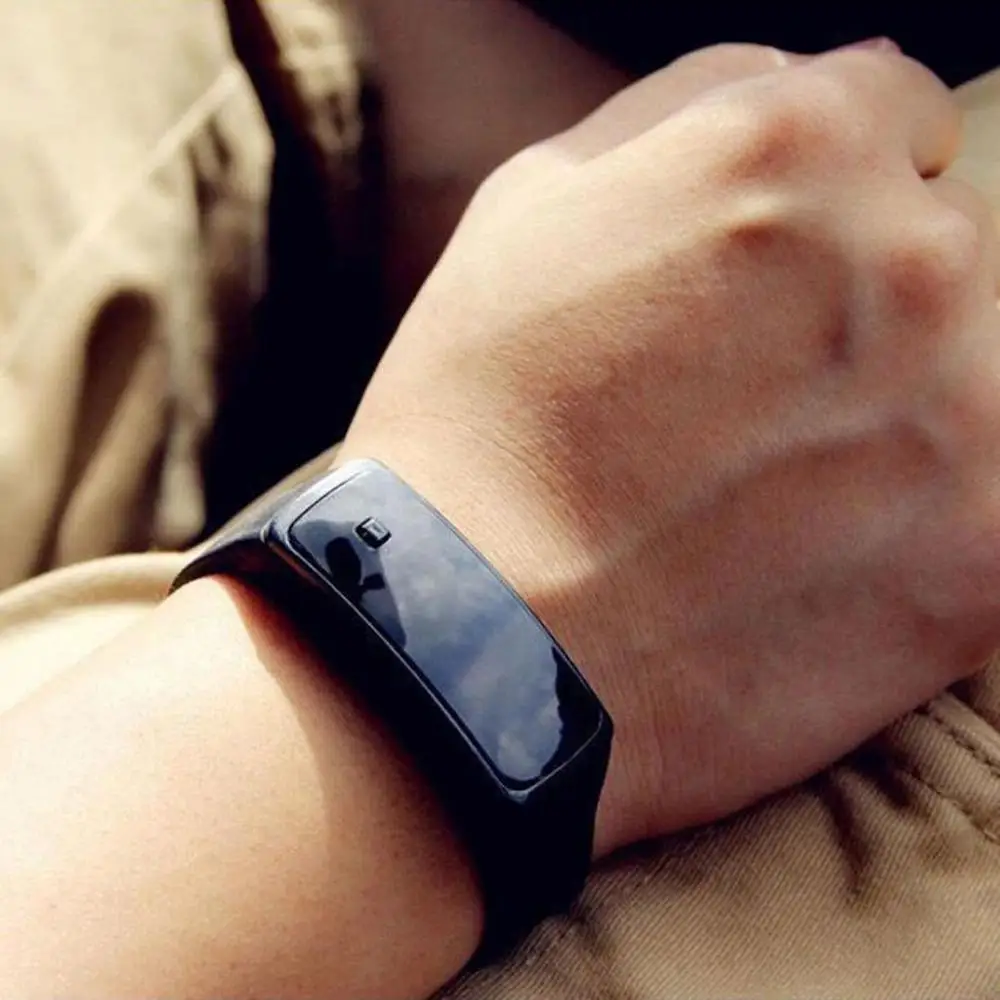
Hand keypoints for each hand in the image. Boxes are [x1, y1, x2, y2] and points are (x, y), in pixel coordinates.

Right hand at [339, 43, 999, 855]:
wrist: (472, 634)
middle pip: (949, 250)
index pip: (899, 117)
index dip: (835, 194)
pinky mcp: (987, 561)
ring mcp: (970, 416)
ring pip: (986, 378)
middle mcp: (909, 258)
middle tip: (756, 400)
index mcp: (792, 148)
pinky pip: (994, 503)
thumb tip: (826, 87)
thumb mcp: (536, 206)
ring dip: (907, 412)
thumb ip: (695, 112)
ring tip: (778, 491)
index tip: (787, 270)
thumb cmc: (480, 417)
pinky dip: (925, 519)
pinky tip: (821, 556)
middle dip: (870, 305)